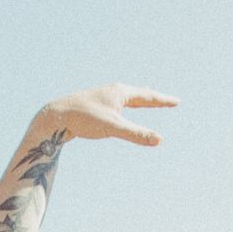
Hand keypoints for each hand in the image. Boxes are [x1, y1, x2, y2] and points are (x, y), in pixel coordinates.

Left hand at [39, 84, 178, 147]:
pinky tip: (121, 108)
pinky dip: (127, 105)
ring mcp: (103, 97)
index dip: (163, 101)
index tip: (177, 102)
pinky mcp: (95, 105)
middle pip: (139, 95)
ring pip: (127, 98)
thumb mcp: (113, 128)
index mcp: (121, 93)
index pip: (148, 97)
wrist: (55, 116)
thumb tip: (160, 140)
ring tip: (148, 101)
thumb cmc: (84, 119)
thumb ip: (136, 134)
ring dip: (140, 100)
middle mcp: (113, 91)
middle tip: (167, 101)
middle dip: (154, 99)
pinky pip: (117, 103)